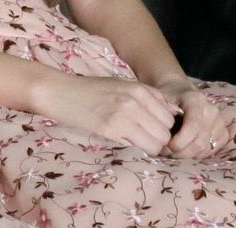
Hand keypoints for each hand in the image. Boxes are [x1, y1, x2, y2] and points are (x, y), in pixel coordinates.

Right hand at [34, 73, 177, 154]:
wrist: (61, 91)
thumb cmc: (92, 90)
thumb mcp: (123, 85)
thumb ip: (149, 97)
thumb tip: (173, 113)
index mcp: (139, 89)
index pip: (169, 117)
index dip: (165, 129)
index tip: (155, 133)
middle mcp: (134, 102)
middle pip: (165, 133)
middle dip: (159, 141)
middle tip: (146, 142)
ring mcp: (122, 116)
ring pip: (154, 144)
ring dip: (149, 149)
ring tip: (136, 145)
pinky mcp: (109, 130)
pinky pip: (135, 148)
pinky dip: (134, 151)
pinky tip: (124, 145)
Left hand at [157, 77, 230, 158]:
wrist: (179, 91)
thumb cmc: (168, 97)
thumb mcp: (160, 100)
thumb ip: (161, 114)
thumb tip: (161, 133)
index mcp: (195, 99)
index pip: (193, 125)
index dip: (180, 142)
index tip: (166, 146)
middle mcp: (211, 109)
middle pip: (198, 142)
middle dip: (180, 152)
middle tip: (166, 151)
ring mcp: (219, 120)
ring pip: (204, 149)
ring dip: (187, 155)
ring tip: (174, 149)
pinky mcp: (223, 131)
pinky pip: (213, 150)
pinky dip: (198, 155)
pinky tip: (188, 148)